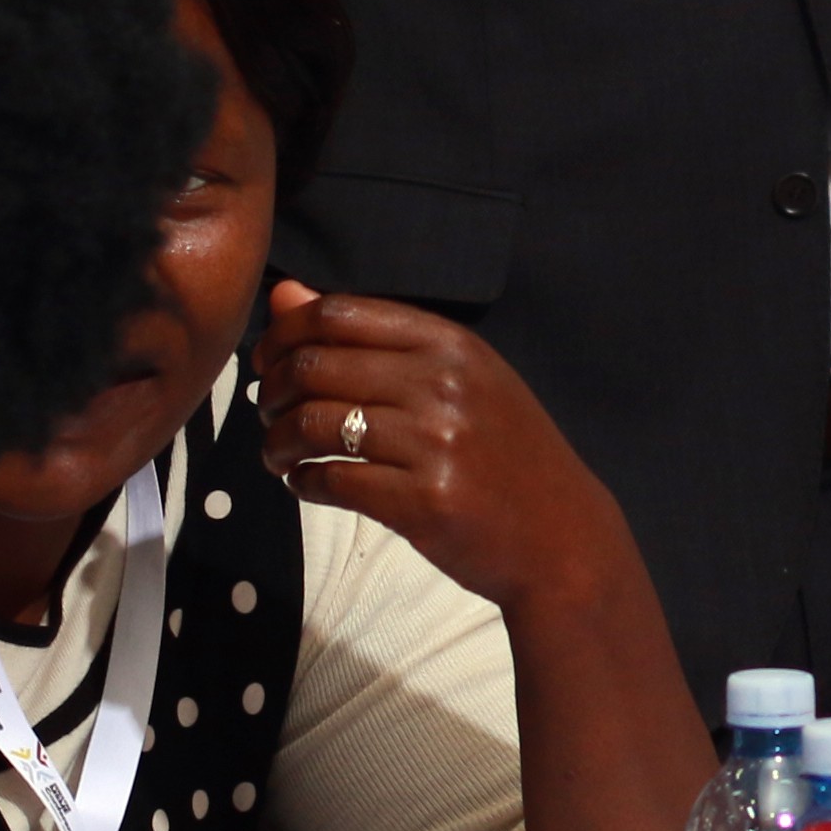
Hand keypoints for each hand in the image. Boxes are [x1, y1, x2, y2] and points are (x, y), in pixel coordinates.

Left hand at [254, 286, 634, 611]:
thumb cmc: (505, 453)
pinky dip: (303, 483)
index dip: (284, 334)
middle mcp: (442, 383)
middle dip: (273, 391)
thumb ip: (373, 337)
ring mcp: (433, 443)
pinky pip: (333, 482)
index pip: (338, 314)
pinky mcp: (422, 502)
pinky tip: (305, 484)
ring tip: (278, 455)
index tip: (269, 361)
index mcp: (450, 343)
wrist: (561, 535)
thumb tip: (285, 295)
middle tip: (269, 414)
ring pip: (314, 425)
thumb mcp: (457, 378)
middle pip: (315, 366)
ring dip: (278, 442)